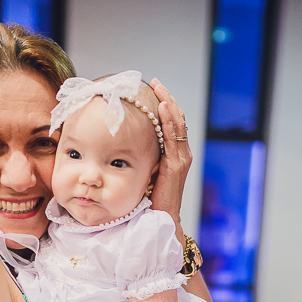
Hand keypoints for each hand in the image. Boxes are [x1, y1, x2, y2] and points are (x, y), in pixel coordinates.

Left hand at [149, 78, 191, 245]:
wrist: (161, 219)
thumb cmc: (150, 199)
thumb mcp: (144, 172)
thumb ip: (140, 156)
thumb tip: (121, 143)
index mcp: (173, 154)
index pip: (170, 123)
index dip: (163, 105)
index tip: (152, 89)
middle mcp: (180, 153)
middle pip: (176, 118)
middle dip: (166, 98)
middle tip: (155, 82)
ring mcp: (180, 158)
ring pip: (177, 124)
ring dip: (168, 104)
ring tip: (159, 89)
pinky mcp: (176, 165)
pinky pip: (174, 138)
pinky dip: (169, 121)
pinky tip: (163, 108)